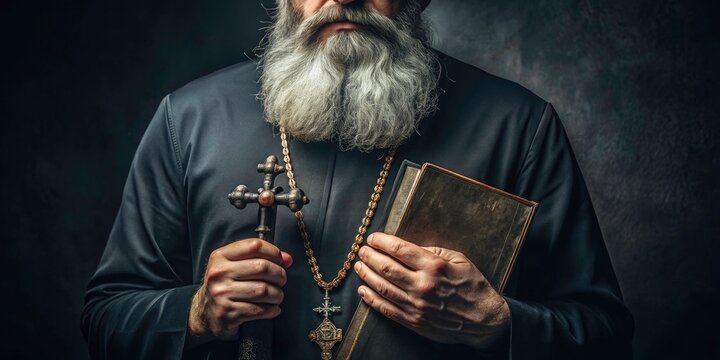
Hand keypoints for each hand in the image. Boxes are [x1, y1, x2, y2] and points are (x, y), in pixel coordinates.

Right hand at [187, 239, 291, 344]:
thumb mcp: (235, 265)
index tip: (281, 260)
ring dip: (277, 294)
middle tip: (282, 279)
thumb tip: (287, 259)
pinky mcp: (227, 312)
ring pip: (263, 290)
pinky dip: (271, 309)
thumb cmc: (225, 285)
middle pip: (262, 267)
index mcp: (221, 256)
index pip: (254, 246)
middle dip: (279, 274)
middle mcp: (219, 273)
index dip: (274, 252)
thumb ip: (260, 257)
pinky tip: (271, 308)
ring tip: (277, 295)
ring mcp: (222, 293)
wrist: (205, 312)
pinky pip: (259, 309)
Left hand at [354, 232, 509, 349]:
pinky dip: (371, 299)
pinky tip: (363, 291)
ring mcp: (417, 305)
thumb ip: (433, 252)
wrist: (483, 320)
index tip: (373, 238)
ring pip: (382, 287)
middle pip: (386, 267)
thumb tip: (408, 248)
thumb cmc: (473, 286)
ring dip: (366, 275)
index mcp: (434, 267)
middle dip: (370, 256)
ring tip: (359, 266)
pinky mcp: (414, 321)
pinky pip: (386, 309)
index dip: (382, 242)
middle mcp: (423, 285)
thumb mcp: (459, 260)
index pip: (400, 250)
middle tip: (362, 250)